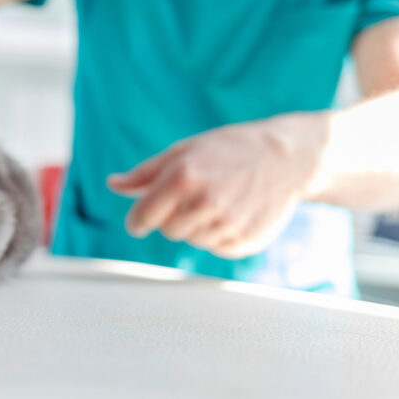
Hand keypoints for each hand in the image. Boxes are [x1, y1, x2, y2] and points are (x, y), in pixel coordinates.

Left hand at [106, 114, 327, 258]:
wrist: (285, 158)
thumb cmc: (227, 150)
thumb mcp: (183, 151)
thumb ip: (145, 173)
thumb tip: (113, 184)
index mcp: (183, 177)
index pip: (144, 217)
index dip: (137, 221)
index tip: (138, 222)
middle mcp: (205, 202)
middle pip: (167, 231)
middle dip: (172, 217)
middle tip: (193, 196)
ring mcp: (228, 224)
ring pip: (192, 240)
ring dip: (197, 225)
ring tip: (218, 199)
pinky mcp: (246, 240)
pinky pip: (216, 248)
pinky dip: (219, 234)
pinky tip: (234, 211)